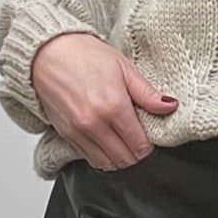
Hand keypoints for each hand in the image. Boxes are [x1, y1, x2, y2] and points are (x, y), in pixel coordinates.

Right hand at [28, 31, 176, 167]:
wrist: (47, 53)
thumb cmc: (85, 55)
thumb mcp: (124, 68)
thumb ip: (147, 93)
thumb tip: (169, 106)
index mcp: (114, 106)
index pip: (139, 145)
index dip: (149, 146)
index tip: (150, 138)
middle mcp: (95, 123)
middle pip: (125, 159)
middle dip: (136, 155)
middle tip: (139, 142)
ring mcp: (78, 132)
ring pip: (107, 164)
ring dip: (119, 159)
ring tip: (123, 143)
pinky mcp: (66, 135)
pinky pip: (89, 158)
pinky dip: (101, 156)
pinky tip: (106, 142)